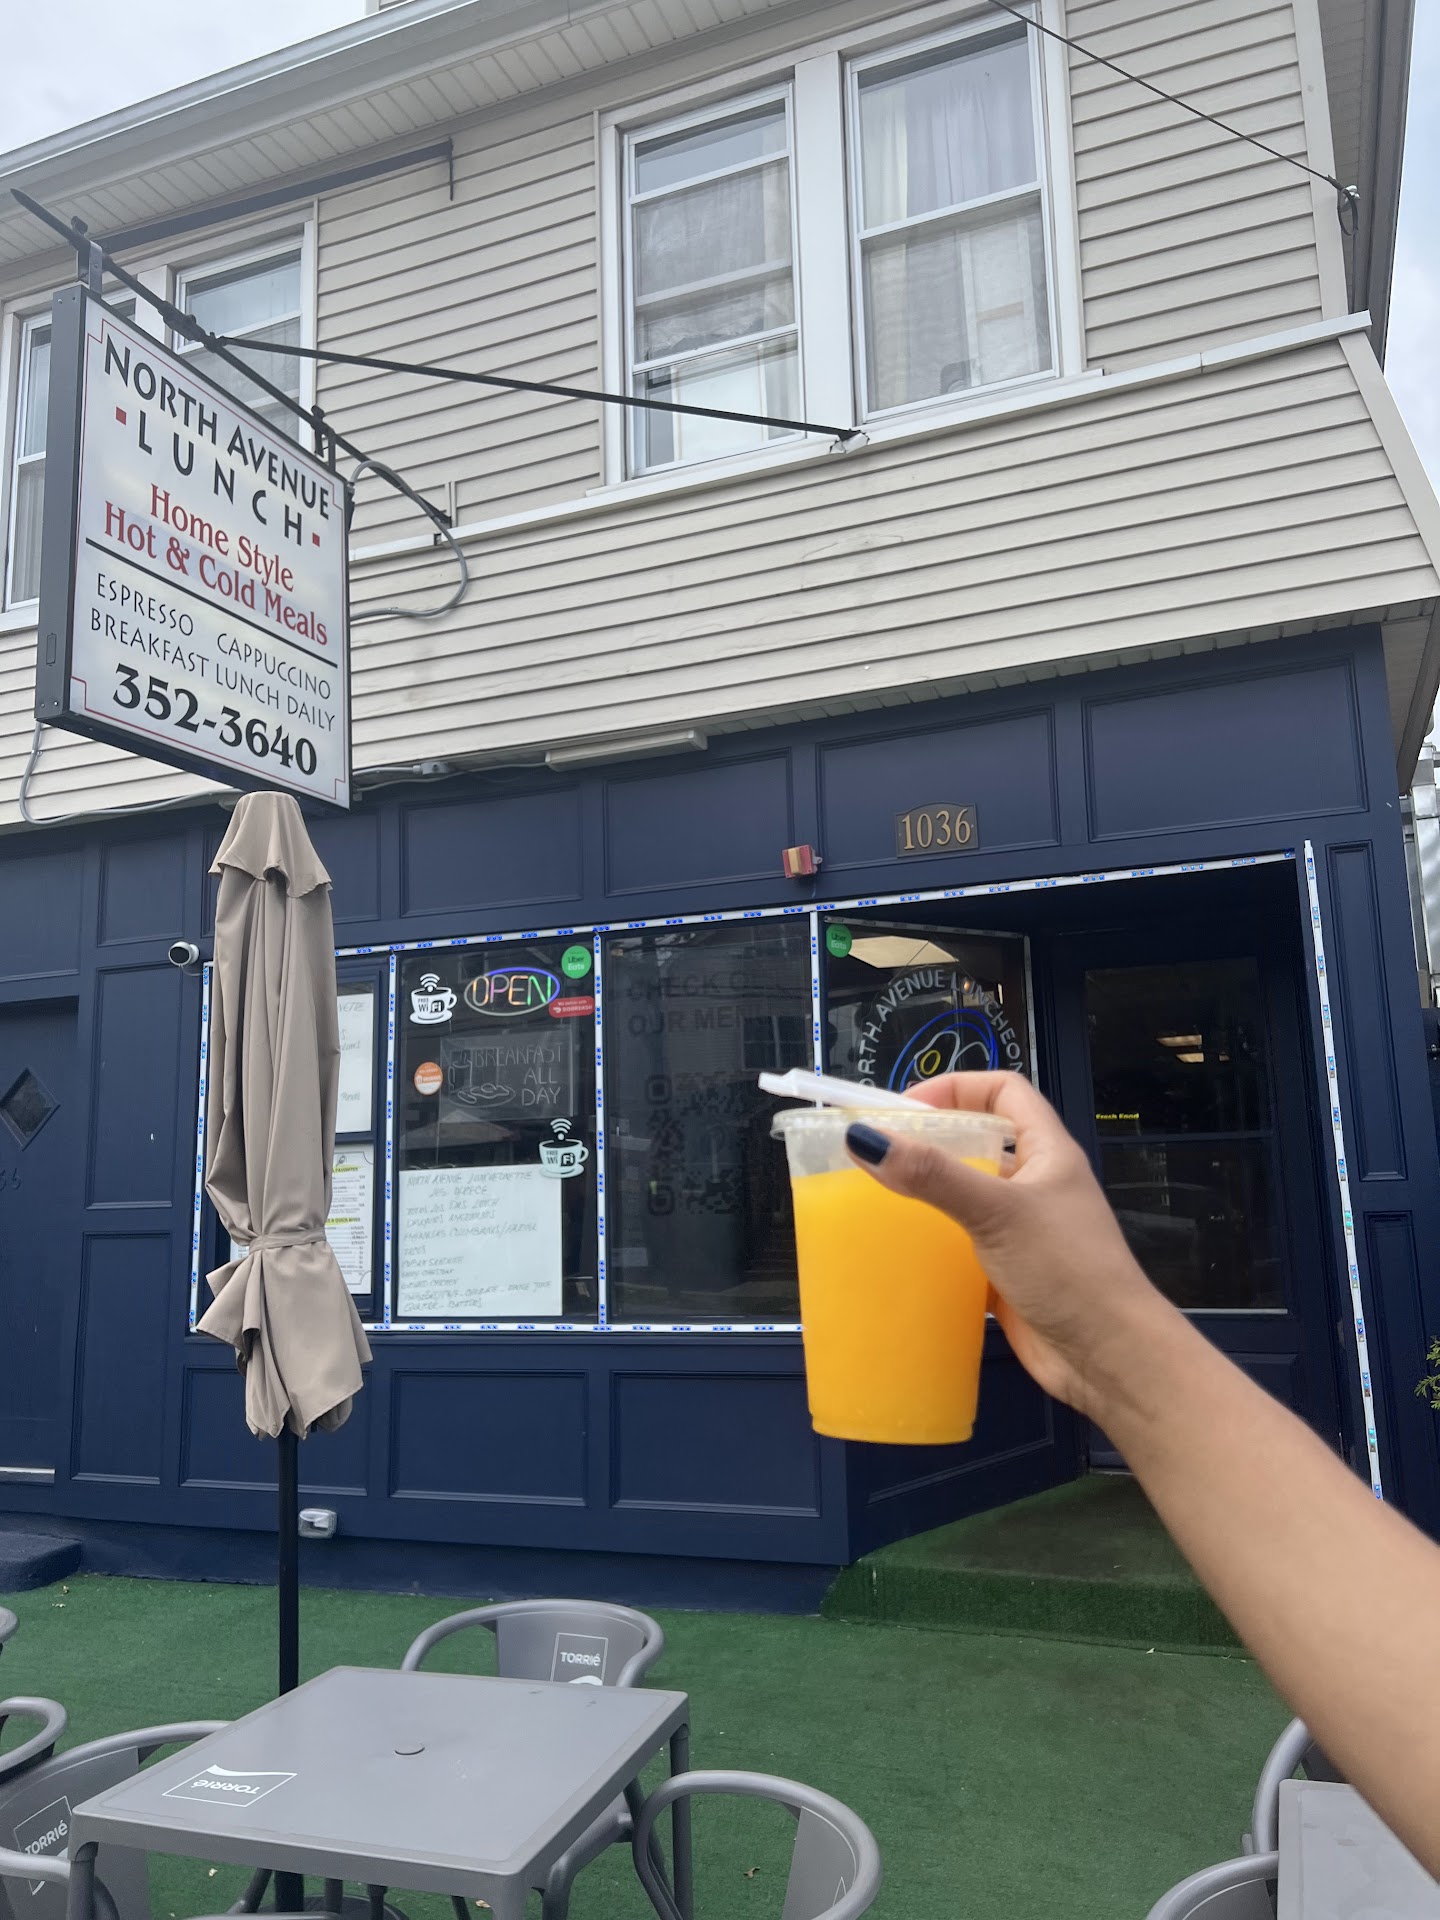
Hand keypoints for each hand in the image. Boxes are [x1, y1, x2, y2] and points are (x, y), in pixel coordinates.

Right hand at [845, 1072, 1174, 1418]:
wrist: (1108, 1356)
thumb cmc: (1066, 1269)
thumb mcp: (997, 1211)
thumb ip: (934, 1175)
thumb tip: (865, 1139)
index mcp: (1049, 1152)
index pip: (1003, 1092)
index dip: (957, 1087)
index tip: (906, 1107)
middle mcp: (1037, 1184)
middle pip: (980, 1141)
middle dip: (932, 1141)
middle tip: (879, 1154)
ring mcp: (1024, 1230)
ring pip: (968, 1194)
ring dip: (929, 1193)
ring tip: (878, 1199)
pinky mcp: (1009, 1272)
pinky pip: (963, 1243)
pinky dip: (934, 1242)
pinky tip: (901, 1251)